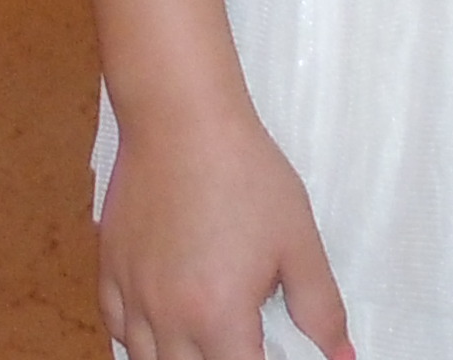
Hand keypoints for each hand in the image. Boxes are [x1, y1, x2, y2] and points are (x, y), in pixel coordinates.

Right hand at [93, 110, 348, 359]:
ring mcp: (133, 289)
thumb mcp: (298, 242)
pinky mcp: (111, 262)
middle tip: (239, 346)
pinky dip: (135, 338)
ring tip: (202, 344)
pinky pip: (115, 323)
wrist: (180, 117)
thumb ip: (321, 308)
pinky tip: (157, 327)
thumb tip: (341, 354)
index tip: (269, 354)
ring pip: (143, 359)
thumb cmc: (243, 172)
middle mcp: (168, 314)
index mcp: (219, 316)